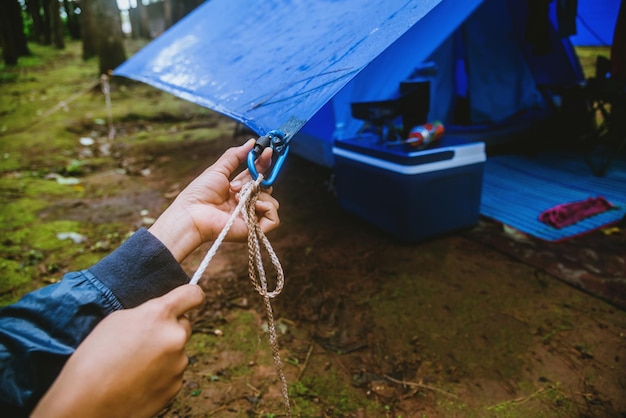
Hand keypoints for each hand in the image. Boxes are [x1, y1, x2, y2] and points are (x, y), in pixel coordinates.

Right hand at [31, 284, 205, 417]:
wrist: (86, 405)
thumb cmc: (93, 359)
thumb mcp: (117, 321)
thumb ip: (148, 313)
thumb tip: (164, 316)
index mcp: (160, 315)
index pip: (193, 295)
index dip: (191, 295)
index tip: (188, 299)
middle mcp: (175, 337)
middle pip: (184, 325)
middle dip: (169, 329)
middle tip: (144, 341)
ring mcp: (178, 364)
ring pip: (177, 352)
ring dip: (163, 355)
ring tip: (133, 366)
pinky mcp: (175, 387)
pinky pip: (172, 373)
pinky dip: (160, 375)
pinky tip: (137, 382)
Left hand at [149, 138, 279, 261]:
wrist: (192, 214)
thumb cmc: (199, 194)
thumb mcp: (218, 169)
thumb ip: (235, 156)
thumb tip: (251, 142)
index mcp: (238, 191)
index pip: (258, 176)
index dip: (264, 163)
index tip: (267, 150)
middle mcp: (246, 204)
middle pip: (267, 188)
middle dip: (257, 180)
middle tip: (238, 183)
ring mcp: (251, 217)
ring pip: (272, 202)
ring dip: (257, 194)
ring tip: (237, 197)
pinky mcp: (254, 229)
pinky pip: (273, 218)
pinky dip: (266, 207)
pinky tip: (252, 204)